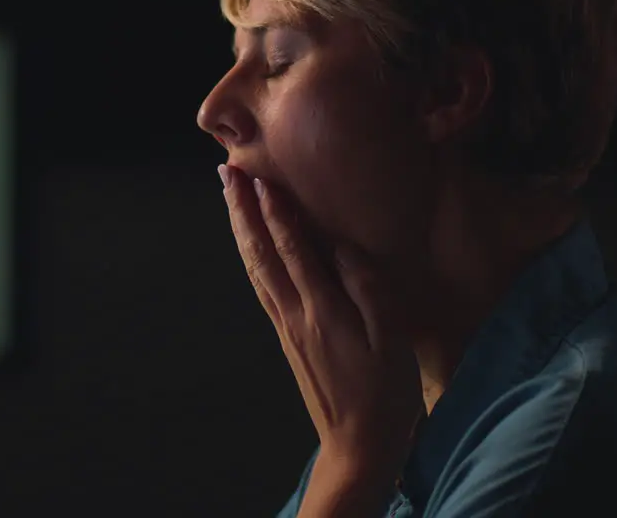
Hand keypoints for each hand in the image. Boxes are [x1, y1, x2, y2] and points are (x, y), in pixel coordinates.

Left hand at [218, 165, 421, 513]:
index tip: (258, 177)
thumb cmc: (384, 392)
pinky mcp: (287, 336)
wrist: (357, 445)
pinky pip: (261, 284)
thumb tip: (340, 246)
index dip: (274, 211)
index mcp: (321, 309)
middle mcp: (293, 313)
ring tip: (228, 196)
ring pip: (254, 266)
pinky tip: (248, 245)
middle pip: (260, 252)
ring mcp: (285, 325)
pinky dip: (251, 256)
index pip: (291, 249)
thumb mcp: (390, 338)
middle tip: (226, 171)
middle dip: (241, 209)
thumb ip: (366, 288)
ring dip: (239, 228)